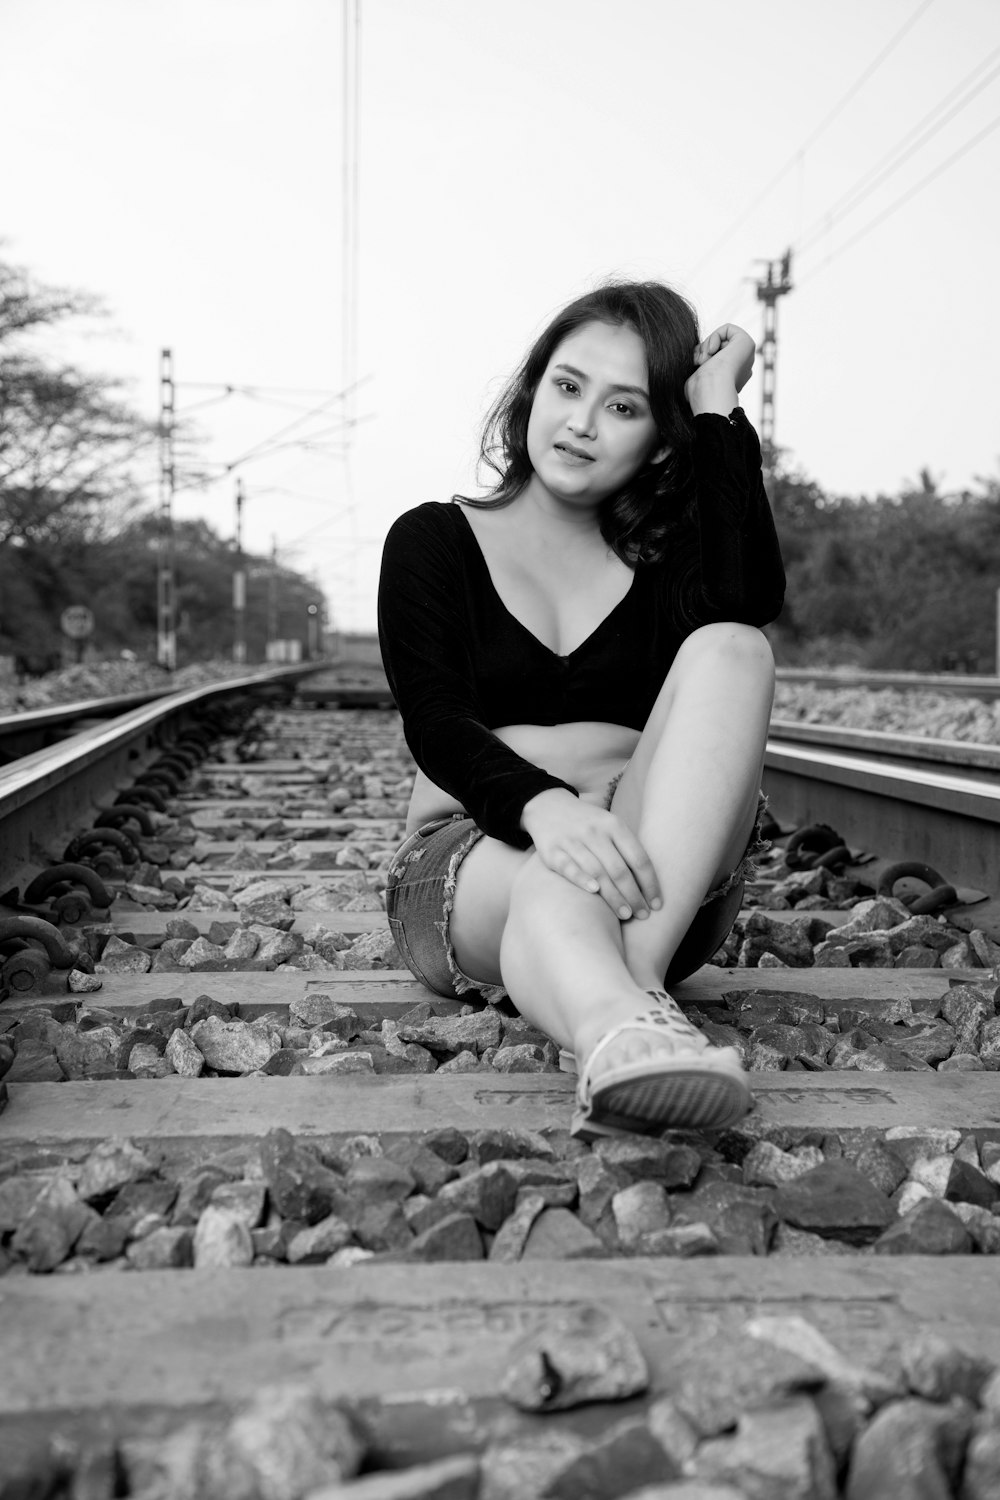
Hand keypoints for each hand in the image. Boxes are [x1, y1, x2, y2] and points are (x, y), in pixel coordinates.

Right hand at [520, 789, 661, 920]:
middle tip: (642, 915)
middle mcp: (595, 832)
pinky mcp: (552, 851)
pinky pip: (569, 868)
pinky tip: (594, 893)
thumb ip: (626, 848)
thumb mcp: (610, 825)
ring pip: (597, 872)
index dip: (650, 884)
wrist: (548, 806)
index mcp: (614, 825)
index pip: (638, 858)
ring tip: (625, 915)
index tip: (656, 904)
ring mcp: (572, 841)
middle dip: (634, 896)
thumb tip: (648, 885)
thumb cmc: (588, 824)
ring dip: (613, 896)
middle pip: (619, 869)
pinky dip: (582, 880)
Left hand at [685, 324, 754, 412]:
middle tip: (700, 363)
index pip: (714, 359)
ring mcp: (747, 355)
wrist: (710, 392)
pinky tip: (712, 351)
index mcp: (732, 378)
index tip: (697, 366)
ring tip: (705, 360)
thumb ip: (700, 368)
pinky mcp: (747, 343)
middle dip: (704, 350)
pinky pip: (728, 328)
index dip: (702, 357)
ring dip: (707, 346)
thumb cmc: (700, 391)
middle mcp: (743, 367)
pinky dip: (715, 336)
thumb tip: (701, 359)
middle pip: (718, 347)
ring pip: (722, 338)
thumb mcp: (696, 378)